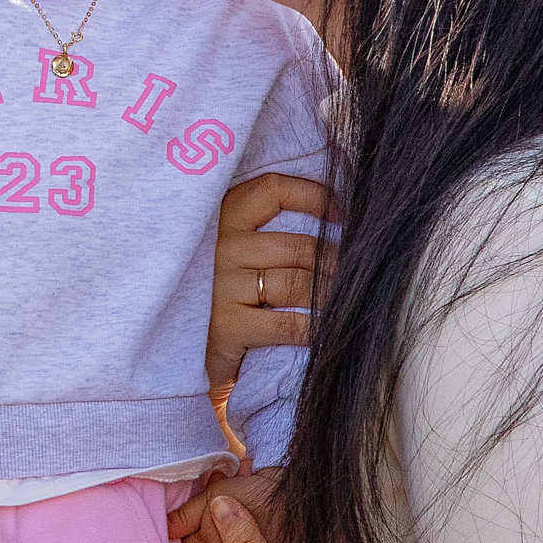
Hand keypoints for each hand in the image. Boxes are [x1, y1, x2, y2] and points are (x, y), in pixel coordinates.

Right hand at [208, 173, 333, 395]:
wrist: (188, 352)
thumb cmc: (225, 295)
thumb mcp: (236, 253)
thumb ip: (270, 231)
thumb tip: (337, 216)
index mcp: (222, 219)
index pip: (272, 189)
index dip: (314, 196)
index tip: (342, 215)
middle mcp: (220, 248)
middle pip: (299, 245)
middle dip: (336, 261)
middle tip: (354, 274)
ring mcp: (221, 288)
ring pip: (298, 283)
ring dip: (330, 295)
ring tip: (344, 302)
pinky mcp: (226, 328)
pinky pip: (288, 324)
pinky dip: (315, 329)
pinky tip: (326, 332)